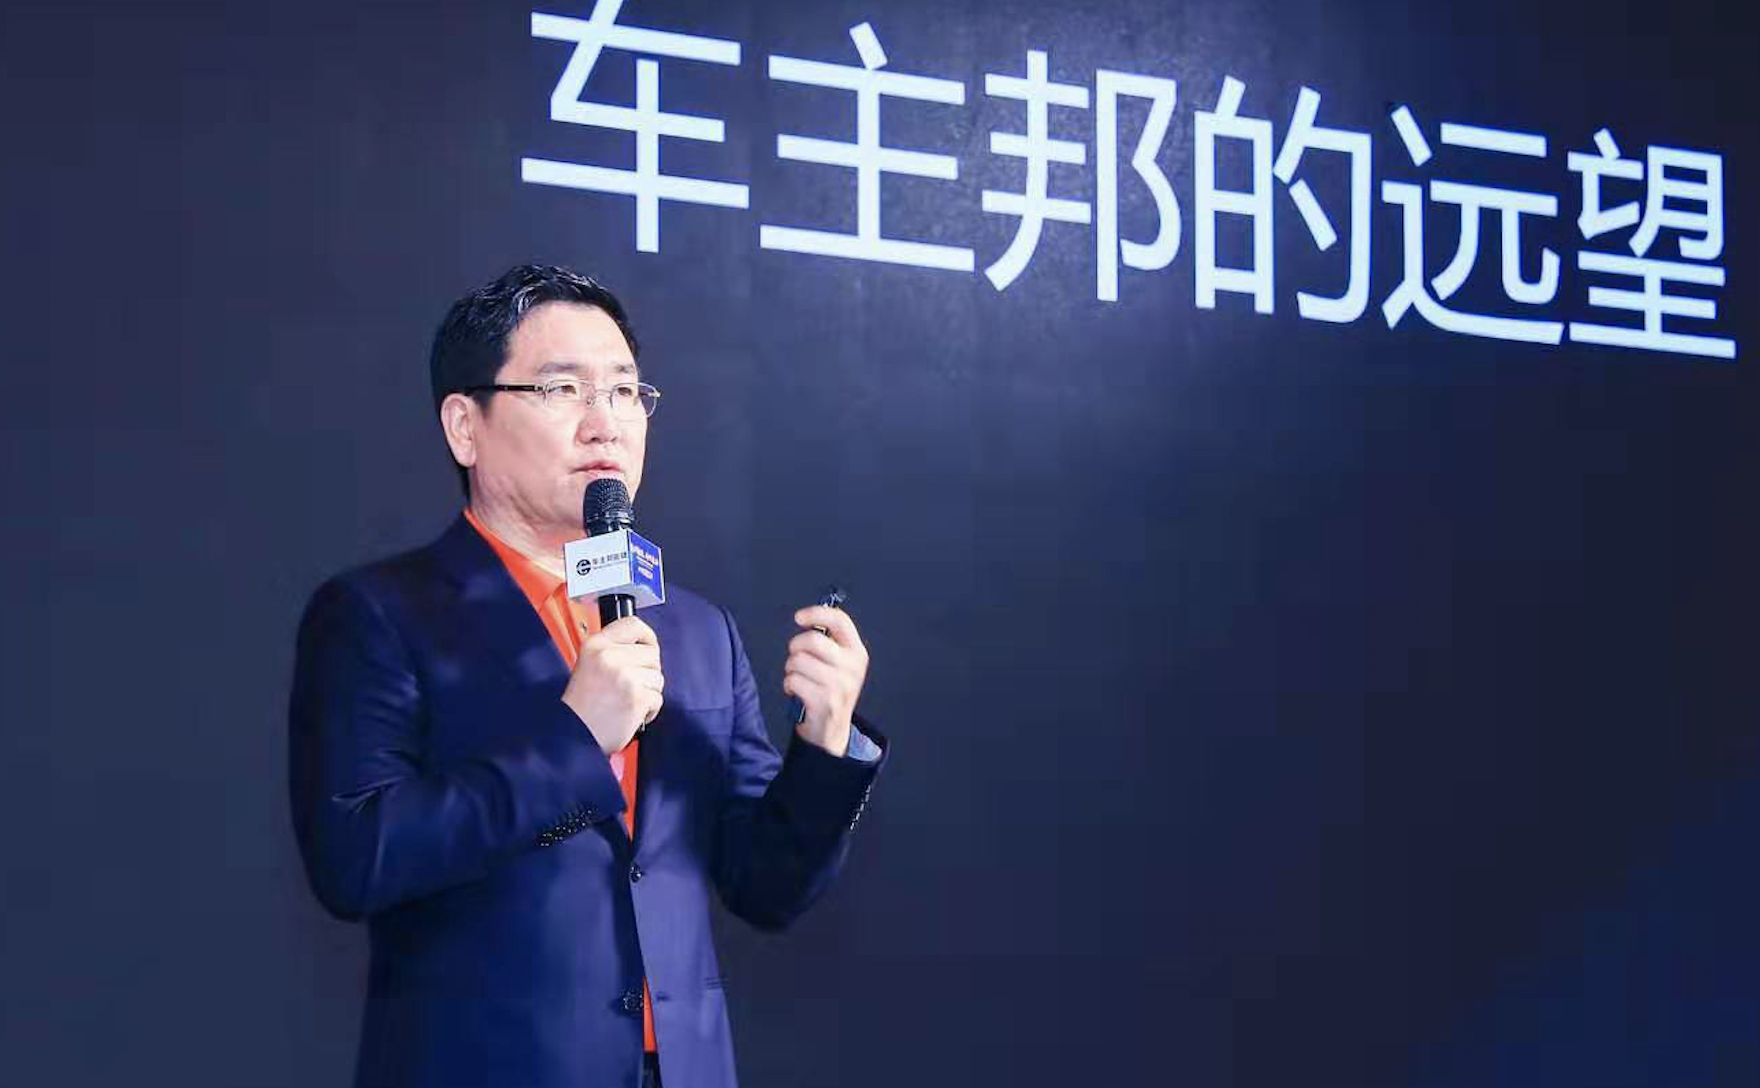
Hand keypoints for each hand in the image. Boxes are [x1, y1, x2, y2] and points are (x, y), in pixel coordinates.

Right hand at [560, 616, 663, 755]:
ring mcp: (625, 677)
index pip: (633, 624)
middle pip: (652, 654)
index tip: (647, 647)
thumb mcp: (588, 665)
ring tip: (627, 701)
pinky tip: (631, 714)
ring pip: (658, 677)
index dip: (646, 636)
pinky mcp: (636, 698)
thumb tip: (644, 646)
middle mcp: (610, 657)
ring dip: (648, 692)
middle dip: (648, 671)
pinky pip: (658, 698)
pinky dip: (649, 710)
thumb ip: (613, 651)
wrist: (572, 736)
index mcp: (596, 645)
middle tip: (632, 685)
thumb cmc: (581, 707)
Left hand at [783, 605, 869, 756]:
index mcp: (857, 652)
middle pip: (812, 640)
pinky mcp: (825, 701)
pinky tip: (796, 692)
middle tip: (796, 657)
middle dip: (795, 647)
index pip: (840, 621)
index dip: (816, 613)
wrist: (831, 730)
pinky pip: (793, 680)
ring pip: (798, 661)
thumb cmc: (828, 690)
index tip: (799, 617)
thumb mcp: (839, 664)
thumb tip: (809, 618)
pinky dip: (788, 685)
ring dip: (790, 669)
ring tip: (799, 678)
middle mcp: (852, 667)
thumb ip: (829, 642)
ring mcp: (840, 685)